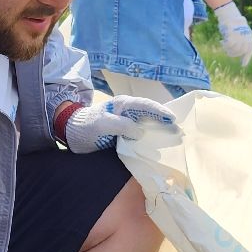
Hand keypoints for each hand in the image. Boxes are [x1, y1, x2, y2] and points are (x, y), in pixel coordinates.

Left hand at [61, 95, 177, 152]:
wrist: (71, 133)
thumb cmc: (85, 126)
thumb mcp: (101, 125)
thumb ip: (120, 125)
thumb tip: (140, 131)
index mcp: (123, 105)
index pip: (146, 106)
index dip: (160, 112)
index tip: (172, 119)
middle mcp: (128, 112)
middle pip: (151, 114)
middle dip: (165, 121)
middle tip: (180, 131)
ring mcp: (127, 123)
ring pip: (148, 125)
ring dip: (160, 131)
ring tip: (174, 138)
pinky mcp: (125, 134)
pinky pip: (141, 135)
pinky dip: (151, 139)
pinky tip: (158, 147)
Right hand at [214, 2, 251, 66]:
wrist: (228, 12)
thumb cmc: (232, 20)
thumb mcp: (238, 29)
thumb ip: (239, 38)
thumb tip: (235, 48)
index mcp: (248, 34)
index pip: (249, 49)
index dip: (246, 58)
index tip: (243, 65)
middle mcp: (246, 35)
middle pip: (241, 51)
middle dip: (233, 53)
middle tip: (227, 51)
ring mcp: (240, 35)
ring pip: (235, 49)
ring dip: (228, 49)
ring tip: (224, 45)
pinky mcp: (233, 34)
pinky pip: (229, 45)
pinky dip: (225, 45)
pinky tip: (221, 41)